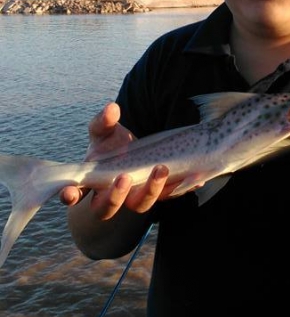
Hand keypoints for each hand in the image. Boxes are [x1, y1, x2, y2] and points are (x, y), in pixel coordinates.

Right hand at [60, 102, 172, 218]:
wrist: (133, 149)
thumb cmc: (110, 142)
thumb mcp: (104, 130)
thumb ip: (104, 121)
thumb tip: (112, 108)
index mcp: (90, 181)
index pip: (75, 194)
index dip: (70, 195)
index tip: (69, 193)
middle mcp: (110, 195)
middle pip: (108, 208)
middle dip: (115, 196)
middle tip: (124, 177)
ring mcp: (134, 197)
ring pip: (140, 205)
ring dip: (150, 190)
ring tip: (161, 169)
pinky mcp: (156, 194)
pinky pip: (168, 197)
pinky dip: (179, 189)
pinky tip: (194, 179)